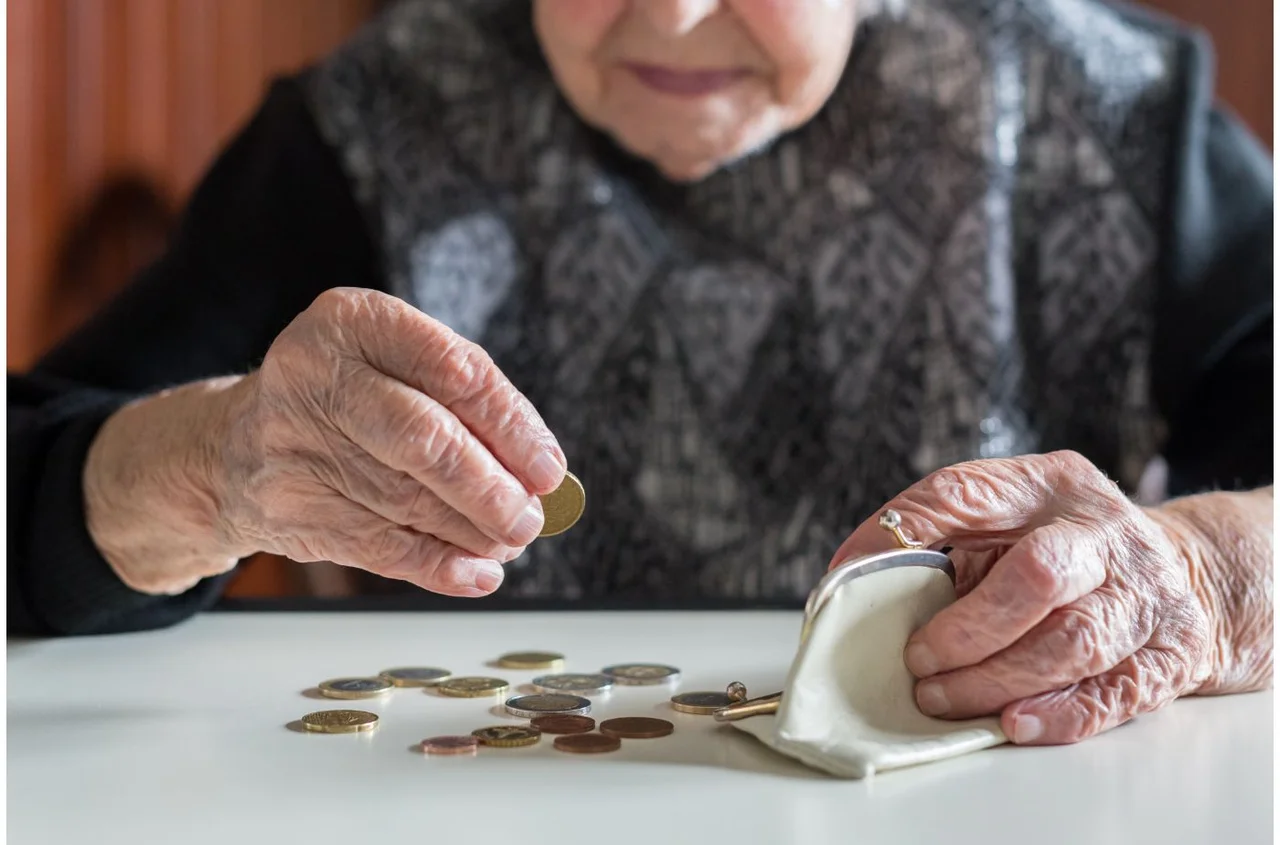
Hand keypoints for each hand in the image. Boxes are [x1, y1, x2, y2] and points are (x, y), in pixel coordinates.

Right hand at [87, 288, 565, 597]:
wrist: (233, 446)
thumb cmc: (346, 400)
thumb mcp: (392, 366)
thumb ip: (462, 404)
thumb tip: (538, 473)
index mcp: (353, 321)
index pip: (452, 370)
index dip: (511, 425)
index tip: (549, 468)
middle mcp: (315, 375)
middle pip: (423, 439)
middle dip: (489, 487)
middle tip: (530, 518)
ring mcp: (293, 443)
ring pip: (405, 499)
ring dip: (472, 531)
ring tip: (510, 541)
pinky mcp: (287, 507)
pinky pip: (378, 546)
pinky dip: (437, 565)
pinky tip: (476, 572)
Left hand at [829, 451, 1213, 745]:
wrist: (1188, 574)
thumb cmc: (1067, 549)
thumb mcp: (1011, 518)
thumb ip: (943, 537)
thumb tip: (852, 576)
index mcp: (1049, 485)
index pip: (965, 492)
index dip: (902, 531)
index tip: (850, 574)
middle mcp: (1103, 532)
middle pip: (1038, 575)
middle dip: (967, 628)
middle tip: (917, 659)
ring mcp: (1144, 593)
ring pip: (1073, 642)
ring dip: (996, 679)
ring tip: (942, 697)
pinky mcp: (1169, 653)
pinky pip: (1113, 692)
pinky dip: (1058, 714)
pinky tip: (1012, 722)